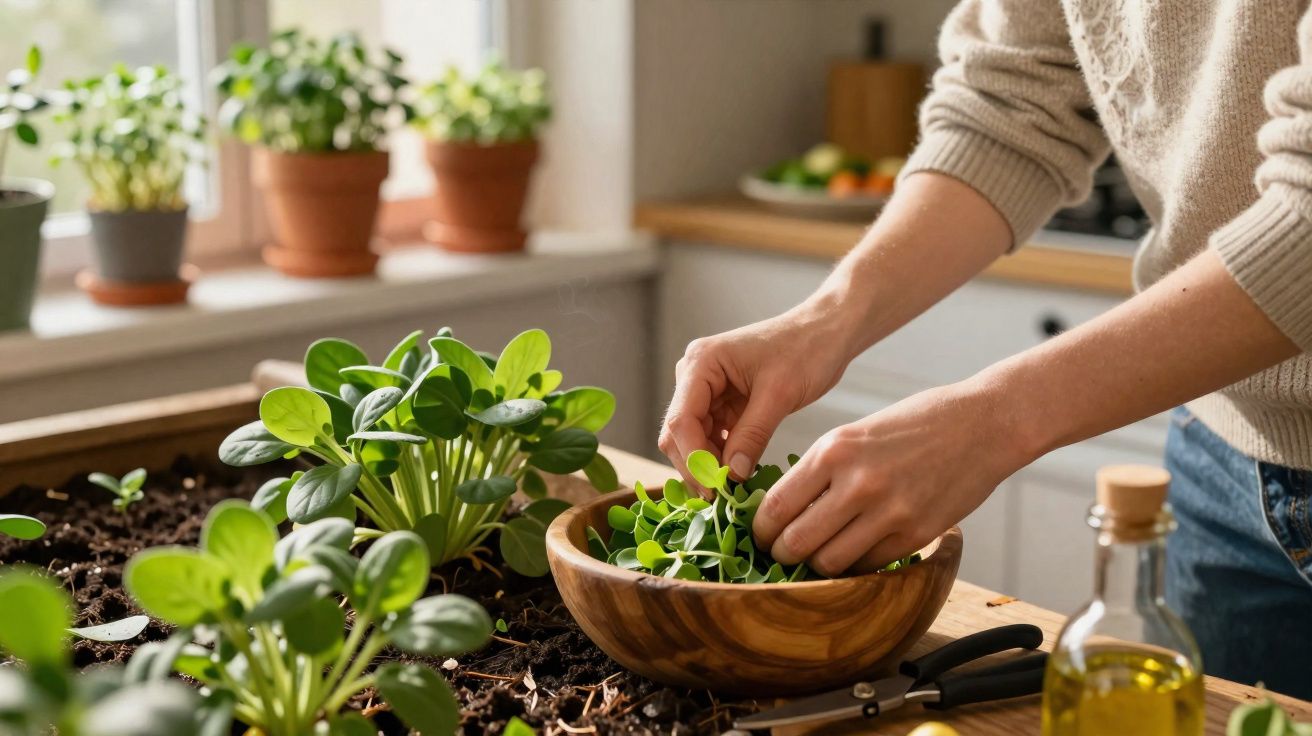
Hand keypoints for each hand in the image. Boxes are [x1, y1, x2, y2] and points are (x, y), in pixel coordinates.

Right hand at [659, 309, 852, 490]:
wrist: (825, 333)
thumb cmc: (806, 350)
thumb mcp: (779, 394)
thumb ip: (752, 435)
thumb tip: (731, 476)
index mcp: (701, 363)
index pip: (681, 420)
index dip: (694, 459)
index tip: (715, 489)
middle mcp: (695, 375)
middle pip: (678, 433)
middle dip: (696, 466)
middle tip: (721, 498)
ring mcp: (706, 390)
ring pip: (692, 439)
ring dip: (708, 466)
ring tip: (731, 491)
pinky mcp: (722, 403)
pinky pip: (712, 437)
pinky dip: (721, 458)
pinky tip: (738, 474)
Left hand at [752, 378, 1033, 575]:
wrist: (982, 424)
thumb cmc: (915, 424)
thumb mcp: (855, 435)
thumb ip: (819, 470)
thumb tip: (783, 510)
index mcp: (833, 451)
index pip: (776, 506)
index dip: (761, 529)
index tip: (761, 535)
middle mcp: (856, 483)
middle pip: (796, 543)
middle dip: (782, 554)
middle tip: (783, 553)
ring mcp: (888, 512)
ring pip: (829, 563)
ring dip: (817, 565)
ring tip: (819, 555)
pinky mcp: (916, 533)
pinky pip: (869, 565)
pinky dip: (856, 565)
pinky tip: (857, 550)